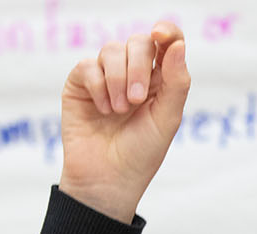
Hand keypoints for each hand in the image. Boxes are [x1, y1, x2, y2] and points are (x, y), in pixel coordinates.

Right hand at [57, 22, 189, 223]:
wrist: (108, 180)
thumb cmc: (142, 152)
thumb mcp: (167, 118)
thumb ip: (176, 81)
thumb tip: (177, 43)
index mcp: (160, 79)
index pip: (167, 42)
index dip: (166, 31)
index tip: (161, 35)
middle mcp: (133, 73)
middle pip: (138, 42)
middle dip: (137, 67)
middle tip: (135, 101)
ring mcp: (106, 77)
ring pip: (111, 50)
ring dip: (118, 80)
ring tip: (119, 111)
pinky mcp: (80, 84)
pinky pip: (88, 66)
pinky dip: (98, 86)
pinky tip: (103, 110)